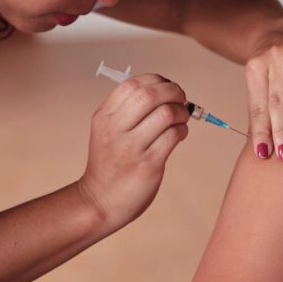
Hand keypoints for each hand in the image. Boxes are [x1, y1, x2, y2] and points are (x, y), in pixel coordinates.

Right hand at [78, 74, 189, 230]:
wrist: (99, 201)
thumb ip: (128, 111)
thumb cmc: (109, 164)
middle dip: (173, 91)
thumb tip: (164, 92)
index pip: (132, 84)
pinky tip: (180, 134)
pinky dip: (182, 130)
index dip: (156, 80)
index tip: (166, 87)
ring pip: (165, 114)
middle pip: (150, 94)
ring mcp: (131, 147)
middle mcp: (115, 129)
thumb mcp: (107, 131)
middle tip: (181, 98)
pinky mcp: (148, 164)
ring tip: (182, 119)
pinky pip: (173, 136)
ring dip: (181, 112)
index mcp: (104, 116)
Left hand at [245, 21, 282, 160]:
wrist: (278, 35)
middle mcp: (274, 58)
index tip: (264, 154)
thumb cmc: (271, 71)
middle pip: (278, 98)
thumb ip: (264, 110)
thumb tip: (266, 151)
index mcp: (255, 70)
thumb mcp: (260, 86)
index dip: (262, 131)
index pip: (258, 107)